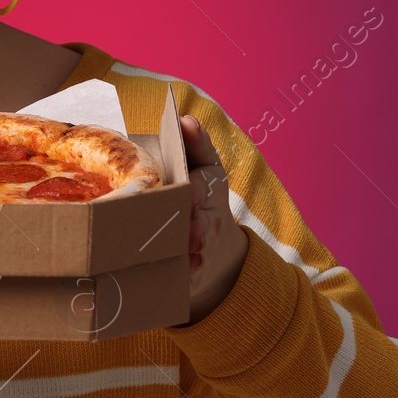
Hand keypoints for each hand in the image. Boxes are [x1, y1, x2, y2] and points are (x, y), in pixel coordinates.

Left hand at [178, 114, 247, 324]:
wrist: (215, 251)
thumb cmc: (199, 197)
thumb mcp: (204, 168)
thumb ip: (196, 144)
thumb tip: (186, 119)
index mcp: (207, 189)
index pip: (204, 185)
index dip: (197, 189)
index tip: (190, 191)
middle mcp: (208, 220)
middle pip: (203, 223)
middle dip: (196, 226)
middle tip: (189, 230)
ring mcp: (202, 249)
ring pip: (197, 253)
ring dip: (192, 254)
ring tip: (188, 255)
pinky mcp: (192, 273)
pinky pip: (189, 278)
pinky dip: (187, 279)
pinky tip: (183, 278)